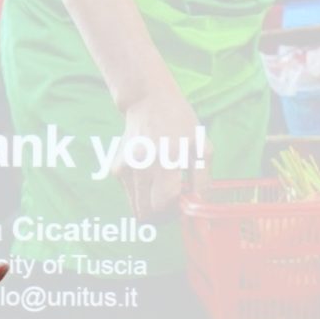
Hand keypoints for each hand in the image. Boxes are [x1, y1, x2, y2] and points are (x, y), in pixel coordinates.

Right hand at [116, 94, 203, 218]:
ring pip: (137, 209)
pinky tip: (152, 176)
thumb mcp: (201, 148)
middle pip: (147, 214)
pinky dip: (143, 195)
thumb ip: (202, 181)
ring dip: (152, 207)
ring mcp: (125, 169)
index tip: (183, 204)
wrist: (148, 101)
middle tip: (175, 204)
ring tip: (164, 189)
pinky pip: (131, 196)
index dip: (175, 212)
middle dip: (163, 216)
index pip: (164, 205)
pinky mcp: (117, 170)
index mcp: (165, 160)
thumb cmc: (181, 124)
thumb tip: (199, 207)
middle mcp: (141, 167)